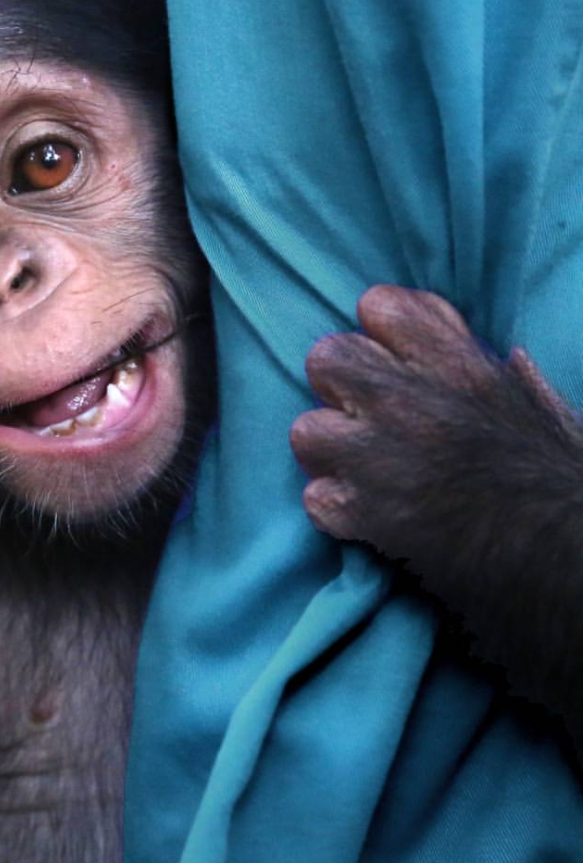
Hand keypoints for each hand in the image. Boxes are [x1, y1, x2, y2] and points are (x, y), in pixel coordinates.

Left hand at [289, 285, 576, 566]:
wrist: (563, 556)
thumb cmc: (561, 480)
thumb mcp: (542, 406)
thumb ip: (501, 374)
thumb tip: (497, 357)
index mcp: (457, 365)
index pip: (379, 305)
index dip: (383, 333)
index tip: (397, 360)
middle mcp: (407, 402)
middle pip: (325, 358)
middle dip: (340, 386)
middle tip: (368, 415)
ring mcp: (378, 458)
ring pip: (306, 430)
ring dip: (330, 450)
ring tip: (361, 469)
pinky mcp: (365, 515)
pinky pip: (316, 497)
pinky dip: (338, 510)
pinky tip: (367, 516)